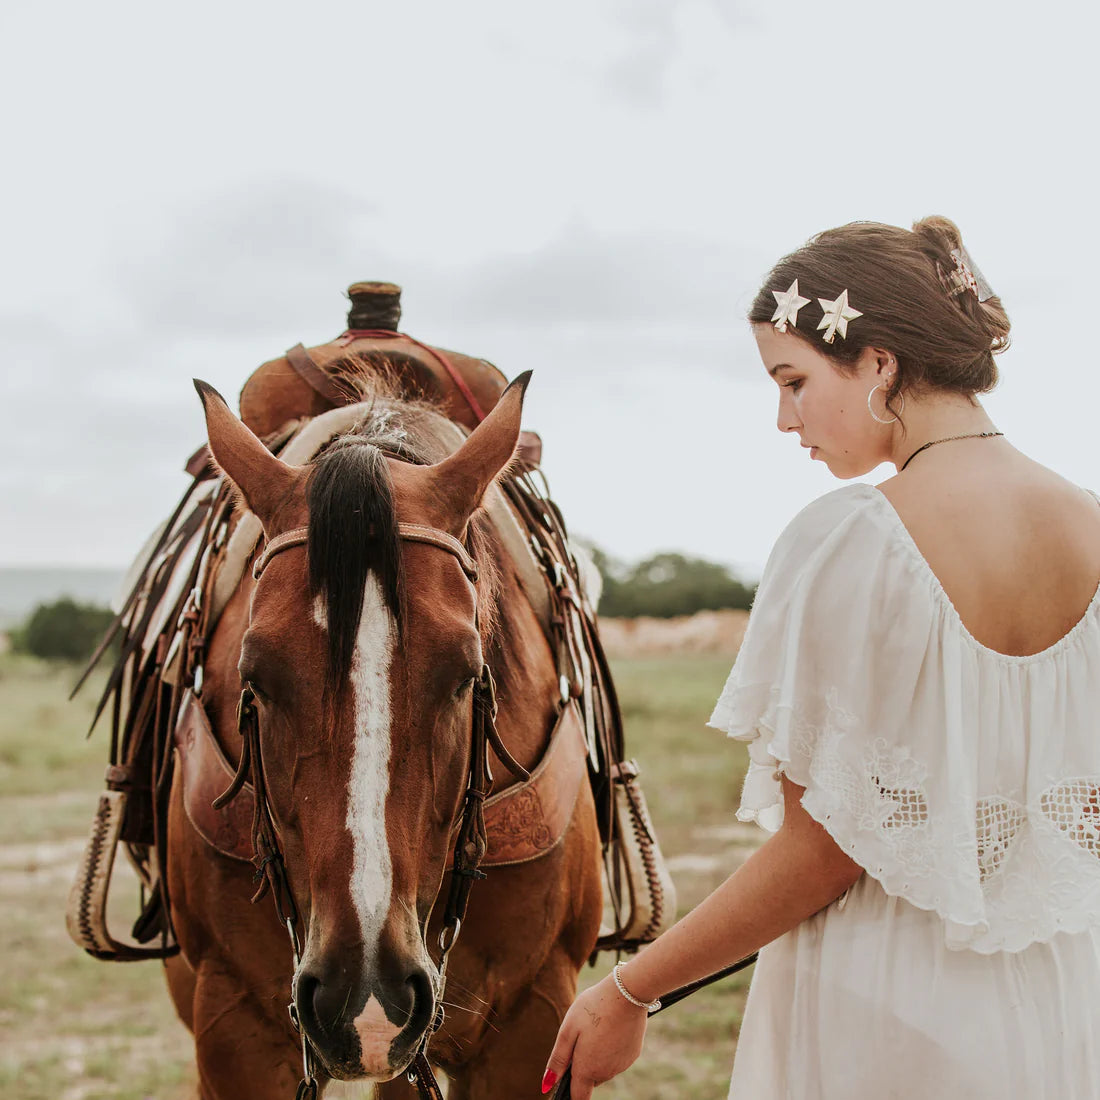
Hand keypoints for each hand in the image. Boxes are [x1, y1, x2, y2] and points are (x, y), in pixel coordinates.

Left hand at [542, 974, 647, 1098]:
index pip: (578, 1097)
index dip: (569, 1096)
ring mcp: (622, 1064)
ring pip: (604, 1068)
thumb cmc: (594, 1007)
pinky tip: (610, 1027)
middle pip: (590, 1080)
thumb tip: (547, 1084)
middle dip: (583, 1066)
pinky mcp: (633, 1054)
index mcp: (587, 1069)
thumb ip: (558, 1059)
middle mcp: (607, 1072)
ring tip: (596, 1028)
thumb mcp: (569, 1029)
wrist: (627, 992)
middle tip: (580, 1037)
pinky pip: (617, 1058)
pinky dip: (611, 1049)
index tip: (564, 1085)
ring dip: (597, 1057)